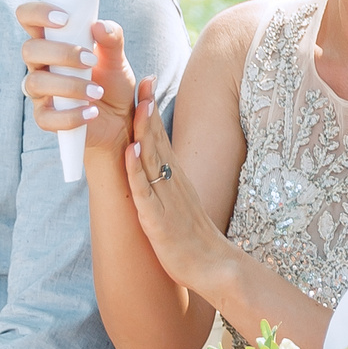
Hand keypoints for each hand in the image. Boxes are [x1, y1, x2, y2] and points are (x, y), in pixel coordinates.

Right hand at [16, 5, 131, 151]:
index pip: (28, 18)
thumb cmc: (112, 81)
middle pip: (29, 50)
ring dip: (69, 85)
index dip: (37, 13)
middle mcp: (40, 64)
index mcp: (52, 42)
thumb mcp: (117, 58)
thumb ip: (112, 38)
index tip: (64, 18)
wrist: (120, 117)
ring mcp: (40, 92)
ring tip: (97, 92)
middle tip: (91, 60)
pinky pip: (46, 118)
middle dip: (61, 53)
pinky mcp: (46, 117)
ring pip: (36, 83)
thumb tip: (100, 25)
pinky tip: (92, 112)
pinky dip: (70, 116)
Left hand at [124, 89, 229, 296]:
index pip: (163, 139)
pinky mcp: (159, 220)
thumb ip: (172, 186)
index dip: (153, 112)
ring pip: (153, 160)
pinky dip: (137, 170)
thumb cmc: (197, 241)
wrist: (216, 268)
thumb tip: (159, 170)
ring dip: (145, 131)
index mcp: (178, 181)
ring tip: (138, 104)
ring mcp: (167, 201)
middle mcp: (174, 185)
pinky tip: (131, 151)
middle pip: (159, 141)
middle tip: (143, 79)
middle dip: (148, 111)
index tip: (147, 84)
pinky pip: (146, 191)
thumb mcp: (183, 206)